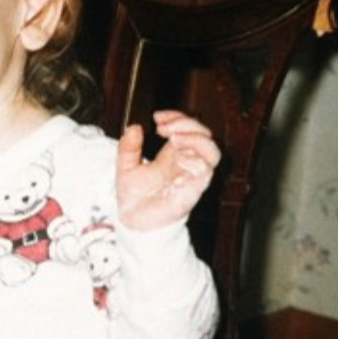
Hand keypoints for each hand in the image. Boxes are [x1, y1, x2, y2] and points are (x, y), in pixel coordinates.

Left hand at [116, 110, 220, 230]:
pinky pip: (206, 171)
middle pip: (204, 134)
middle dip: (187, 124)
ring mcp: (191, 175)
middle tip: (165, 127)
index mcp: (172, 153)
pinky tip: (179, 158)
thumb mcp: (125, 166)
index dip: (177, 117)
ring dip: (196, 139)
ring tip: (174, 139)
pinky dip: (196, 160)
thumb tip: (133, 127)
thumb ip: (128, 147)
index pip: (187, 127)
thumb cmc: (134, 196)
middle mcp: (186, 161)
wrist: (134, 221)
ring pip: (212, 151)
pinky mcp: (193, 189)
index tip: (158, 117)